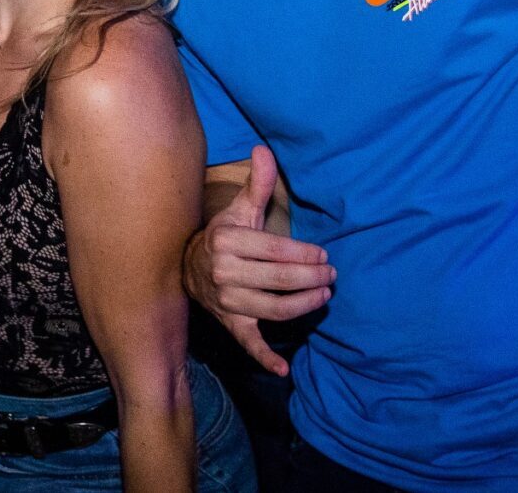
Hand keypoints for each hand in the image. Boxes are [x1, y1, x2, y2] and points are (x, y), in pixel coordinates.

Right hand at [183, 145, 332, 376]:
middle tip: (332, 275)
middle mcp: (224, 273)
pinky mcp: (229, 323)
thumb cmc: (222, 237)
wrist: (185, 268)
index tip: (324, 255)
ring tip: (324, 295)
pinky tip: (283, 369)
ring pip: (274, 308)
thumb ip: (257, 184)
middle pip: (279, 280)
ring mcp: (227, 301)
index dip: (304, 254)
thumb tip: (265, 149)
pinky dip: (264, 358)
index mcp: (227, 241)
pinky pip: (248, 343)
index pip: (275, 250)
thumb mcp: (237, 210)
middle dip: (312, 278)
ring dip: (304, 305)